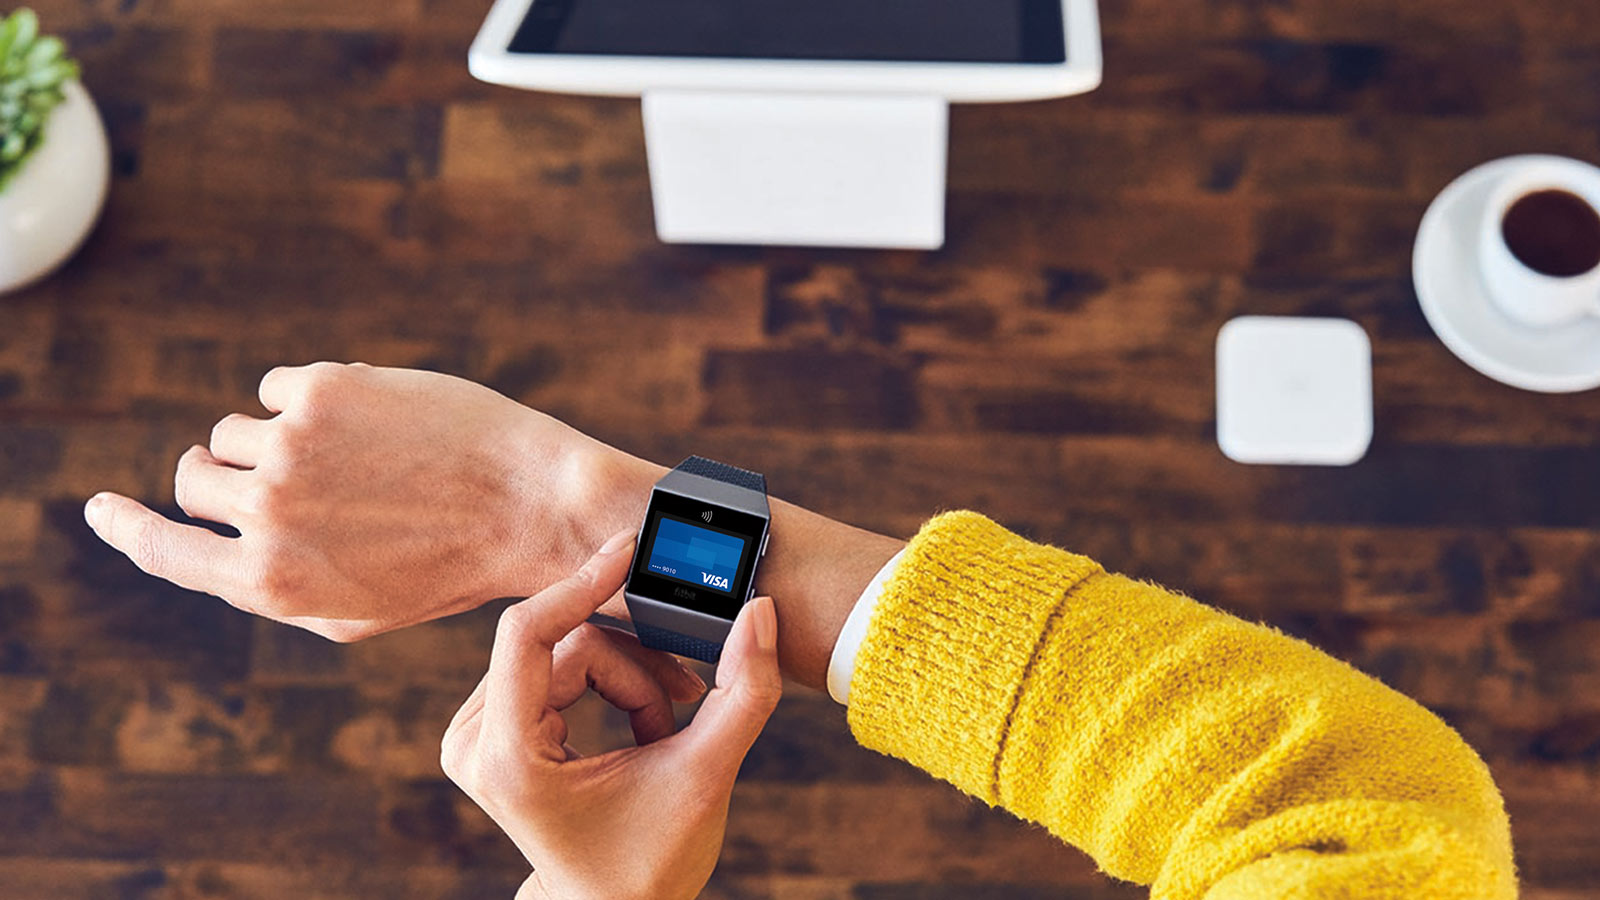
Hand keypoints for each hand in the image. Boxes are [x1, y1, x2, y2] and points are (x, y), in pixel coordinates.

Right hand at [82, 361, 634, 640]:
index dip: (124, 526)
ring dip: (279, 441)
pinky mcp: (318, 388)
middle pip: (194, 479)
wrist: (531, 505)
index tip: (100, 506)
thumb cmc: (449, 565)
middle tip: (290, 479)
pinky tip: (373, 424)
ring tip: (358, 460)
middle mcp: (264, 516)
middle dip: (225, 478)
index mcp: (268, 583)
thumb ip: (272, 585)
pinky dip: (310, 402)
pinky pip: (274, 389)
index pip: (161, 550)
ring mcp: (286, 447)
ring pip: (235, 431)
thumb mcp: (355, 611)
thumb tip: (207, 544)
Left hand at [442, 531, 781, 899]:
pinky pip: (555, 664)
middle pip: (565, 644)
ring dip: (629, 679)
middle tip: (688, 696)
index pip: (528, 635)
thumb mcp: (708, 774)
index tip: (627, 554)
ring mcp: (475, 735)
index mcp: (511, 760)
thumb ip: (743, 691)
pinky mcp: (489, 727)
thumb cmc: (652, 858)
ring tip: (666, 728)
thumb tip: (759, 612)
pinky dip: (610, 685)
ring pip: (566, 650)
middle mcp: (476, 743)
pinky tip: (641, 727)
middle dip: (636, 668)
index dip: (580, 587)